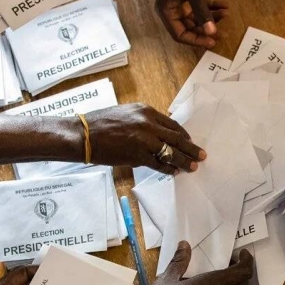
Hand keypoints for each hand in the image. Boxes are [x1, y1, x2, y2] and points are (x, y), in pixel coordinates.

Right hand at [81, 103, 205, 173]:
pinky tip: (175, 172)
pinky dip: (169, 169)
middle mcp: (148, 123)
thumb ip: (143, 121)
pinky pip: (159, 164)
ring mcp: (144, 139)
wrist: (83, 134)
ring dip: (184, 160)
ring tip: (193, 167)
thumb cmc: (100, 124)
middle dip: (191, 148)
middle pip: (177, 137)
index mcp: (146, 111)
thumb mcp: (126, 113)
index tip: (190, 141)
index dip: (183, 135)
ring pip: (171, 152)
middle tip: (202, 155)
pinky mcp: (138, 155)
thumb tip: (157, 133)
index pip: (172, 124)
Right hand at [126, 243, 253, 284]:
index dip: (247, 261)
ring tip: (222, 281)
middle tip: (229, 265)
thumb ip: (179, 261)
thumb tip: (184, 244)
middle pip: (244, 284)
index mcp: (210, 284)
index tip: (242, 254)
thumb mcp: (166, 279)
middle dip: (241, 272)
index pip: (243, 272)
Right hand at [156, 0, 226, 47]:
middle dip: (206, 29)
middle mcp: (171, 9)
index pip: (179, 34)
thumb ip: (202, 13)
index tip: (212, 41)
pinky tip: (224, 5)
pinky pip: (200, 5)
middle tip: (222, 32)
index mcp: (166, 11)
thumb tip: (211, 33)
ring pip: (197, 16)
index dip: (195, 40)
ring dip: (212, 16)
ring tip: (226, 14)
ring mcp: (179, 1)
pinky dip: (212, 6)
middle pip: (189, 27)